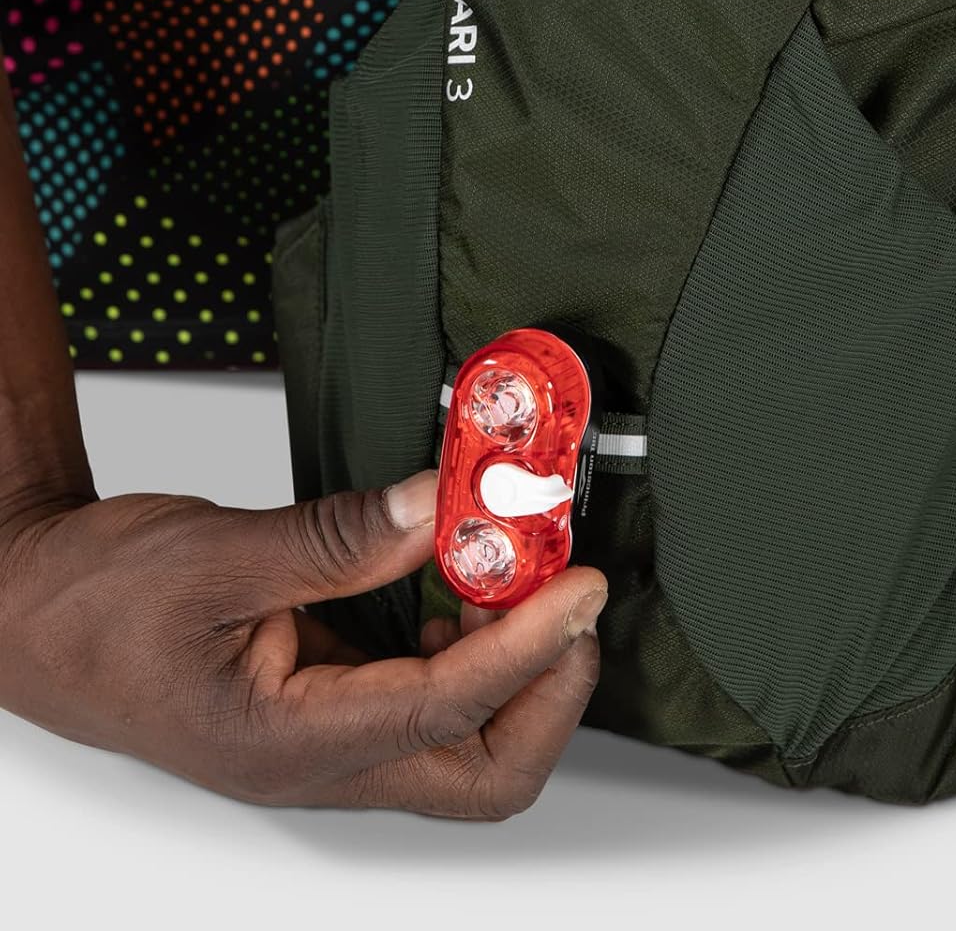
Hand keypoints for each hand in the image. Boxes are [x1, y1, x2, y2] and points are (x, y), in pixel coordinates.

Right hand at [0, 470, 606, 817]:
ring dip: (517, 667)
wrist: (33, 612)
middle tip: (571, 597)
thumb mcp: (219, 556)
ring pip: (464, 744)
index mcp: (287, 743)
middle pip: (482, 772)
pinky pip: (429, 696)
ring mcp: (327, 740)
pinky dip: (472, 646)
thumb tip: (441, 508)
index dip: (529, 647)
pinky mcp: (328, 705)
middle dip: (549, 689)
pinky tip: (464, 583)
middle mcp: (318, 761)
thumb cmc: (97, 602)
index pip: (446, 710)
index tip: (577, 584)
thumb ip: (340, 539)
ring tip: (528, 577)